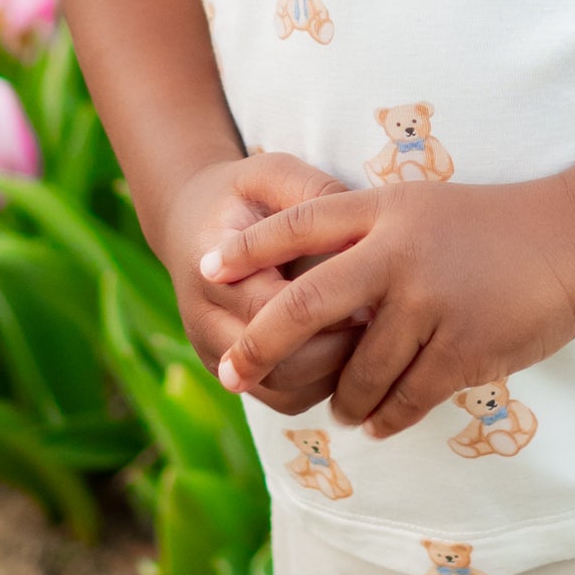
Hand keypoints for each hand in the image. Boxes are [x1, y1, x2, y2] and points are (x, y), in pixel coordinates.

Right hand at [162, 153, 359, 416]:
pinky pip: (287, 401)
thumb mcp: (273, 173)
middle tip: (380, 322)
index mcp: (211, 269)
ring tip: (371, 340)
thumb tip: (363, 229)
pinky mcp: (236, 375)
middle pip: (279, 365)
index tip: (372, 290)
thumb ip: (312, 192)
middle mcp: (205, 321)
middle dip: (337, 350)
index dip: (328, 308)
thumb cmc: (246, 195)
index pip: (272, 310)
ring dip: (335, 376)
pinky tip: (353, 354)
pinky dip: (325, 388)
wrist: (194, 223)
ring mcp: (217, 355)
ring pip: (285, 393)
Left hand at [201, 175, 574, 438]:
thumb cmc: (492, 226)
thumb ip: (364, 237)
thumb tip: (300, 287)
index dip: (248, 247)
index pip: (298, 224)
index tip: (204, 269)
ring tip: (339, 410)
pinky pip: (407, 398)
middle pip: (305, 305)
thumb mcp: (420, 209)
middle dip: (262, 346)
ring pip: (358, 371)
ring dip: (342, 399)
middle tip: (236, 374)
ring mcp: (430, 303)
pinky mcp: (464, 348)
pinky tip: (377, 424)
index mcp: (384, 211)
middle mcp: (398, 254)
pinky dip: (386, 417)